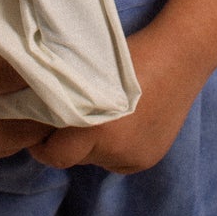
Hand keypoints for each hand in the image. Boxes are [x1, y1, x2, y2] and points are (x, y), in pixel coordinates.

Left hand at [30, 0, 216, 174]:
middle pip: (75, 159)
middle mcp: (114, 150)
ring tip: (101, 116)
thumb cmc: (128, 54)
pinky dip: (114, 147)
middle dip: (67, 144)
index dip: (42, 142)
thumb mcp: (87, 72)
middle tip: (65, 121)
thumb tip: (37, 112)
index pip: (53, 154)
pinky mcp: (148, 159)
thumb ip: (64, 98)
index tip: (36, 127)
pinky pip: (119, 161)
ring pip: (98, 160)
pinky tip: (122, 123)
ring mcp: (134, 158)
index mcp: (94, 128)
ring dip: (93, 146)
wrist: (179, 56)